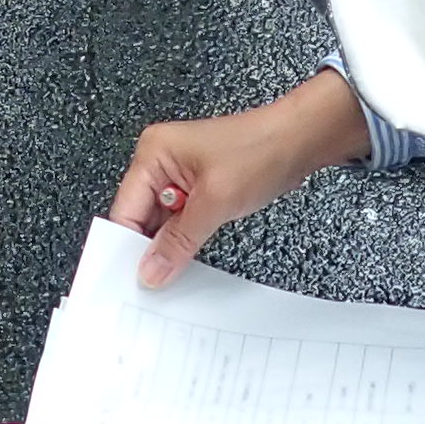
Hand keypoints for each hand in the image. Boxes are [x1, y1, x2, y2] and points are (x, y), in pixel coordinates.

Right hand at [105, 72, 369, 285]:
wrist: (299, 141)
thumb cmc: (261, 151)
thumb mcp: (214, 202)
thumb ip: (178, 241)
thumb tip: (150, 270)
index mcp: (153, 153)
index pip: (125, 209)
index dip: (127, 246)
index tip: (131, 280)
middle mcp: (160, 161)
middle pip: (140, 217)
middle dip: (149, 248)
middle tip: (154, 282)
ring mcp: (179, 175)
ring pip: (161, 222)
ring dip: (169, 245)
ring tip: (175, 269)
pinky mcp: (197, 187)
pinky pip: (180, 220)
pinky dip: (184, 238)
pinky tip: (188, 256)